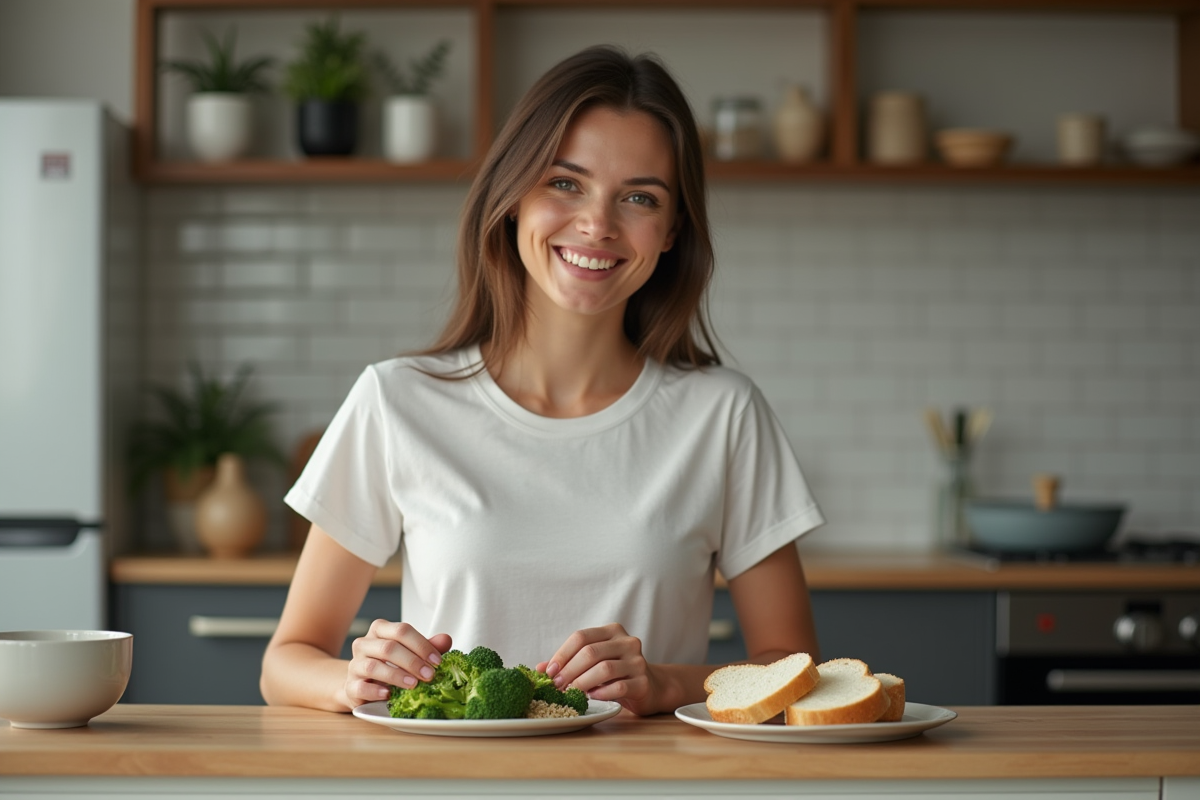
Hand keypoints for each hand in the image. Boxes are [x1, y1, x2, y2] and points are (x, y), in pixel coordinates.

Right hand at [343, 620, 450, 707]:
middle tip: (429, 675)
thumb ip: (428, 647)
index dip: (421, 645)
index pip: (401, 630)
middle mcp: (364, 644)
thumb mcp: (411, 654)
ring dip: (396, 675)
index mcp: (380, 630)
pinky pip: (360, 686)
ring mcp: (355, 665)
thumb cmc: (390, 666)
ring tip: (413, 684)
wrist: (363, 685)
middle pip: (388, 647)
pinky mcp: (350, 686)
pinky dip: (375, 691)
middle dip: (412, 661)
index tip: (437, 661)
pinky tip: (388, 694)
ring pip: (372, 666)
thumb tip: (446, 639)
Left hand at [537, 623, 661, 715]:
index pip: (582, 637)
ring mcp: (637, 661)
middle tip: (556, 686)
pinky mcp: (643, 682)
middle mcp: (627, 642)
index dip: (562, 654)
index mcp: (612, 631)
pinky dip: (601, 692)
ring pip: (604, 669)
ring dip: (582, 682)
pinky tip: (592, 697)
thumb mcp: (594, 663)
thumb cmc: (617, 673)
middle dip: (569, 670)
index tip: (549, 672)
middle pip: (591, 652)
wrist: (651, 686)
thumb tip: (539, 668)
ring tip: (571, 692)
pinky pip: (618, 687)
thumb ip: (570, 662)